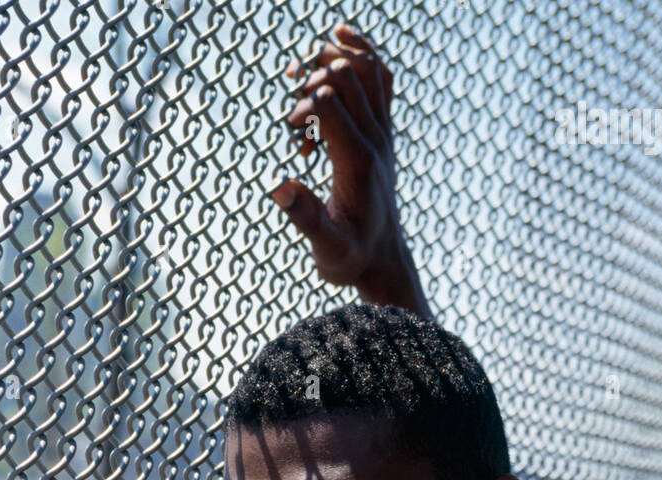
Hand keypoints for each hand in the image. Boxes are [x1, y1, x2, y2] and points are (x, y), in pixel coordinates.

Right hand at [274, 22, 430, 315]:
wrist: (383, 257)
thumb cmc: (350, 257)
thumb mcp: (327, 249)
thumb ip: (305, 218)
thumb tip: (278, 186)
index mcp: (357, 161)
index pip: (327, 102)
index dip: (300, 109)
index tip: (294, 138)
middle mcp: (375, 138)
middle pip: (344, 74)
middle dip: (309, 83)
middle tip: (296, 115)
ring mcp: (384, 130)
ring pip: (364, 66)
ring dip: (329, 62)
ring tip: (303, 83)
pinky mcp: (384, 128)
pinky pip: (380, 75)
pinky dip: (359, 51)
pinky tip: (336, 41)